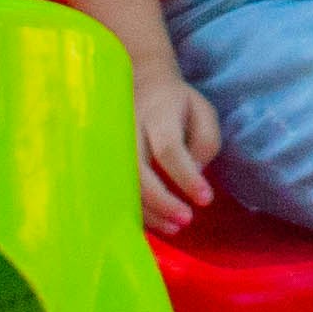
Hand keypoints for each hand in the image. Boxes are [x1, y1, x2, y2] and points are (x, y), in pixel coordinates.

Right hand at [129, 69, 222, 238]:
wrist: (141, 84)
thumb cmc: (178, 104)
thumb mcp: (202, 112)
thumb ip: (205, 142)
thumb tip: (194, 174)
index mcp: (157, 114)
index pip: (168, 149)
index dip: (186, 177)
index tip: (205, 199)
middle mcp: (129, 131)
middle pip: (139, 172)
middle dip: (162, 201)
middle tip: (186, 220)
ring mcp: (113, 147)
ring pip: (124, 186)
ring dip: (149, 212)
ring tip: (175, 227)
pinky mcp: (106, 161)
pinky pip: (117, 191)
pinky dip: (136, 212)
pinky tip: (155, 223)